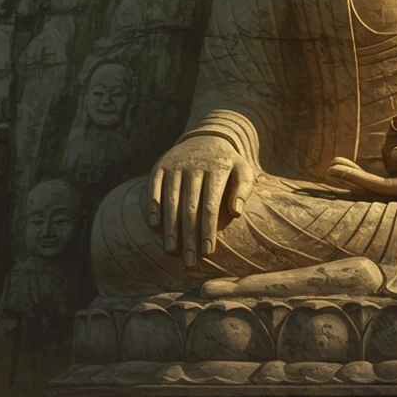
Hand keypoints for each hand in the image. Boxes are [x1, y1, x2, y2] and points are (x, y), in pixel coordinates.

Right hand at [149, 135, 255, 265]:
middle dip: (189, 236)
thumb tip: (236, 212)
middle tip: (189, 260)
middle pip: (190, 207)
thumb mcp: (243, 171)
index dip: (208, 229)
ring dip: (170, 227)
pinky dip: (153, 206)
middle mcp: (194, 166)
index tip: (207, 251)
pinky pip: (154, 188)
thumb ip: (243, 189)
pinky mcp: (160, 165)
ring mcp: (175, 165)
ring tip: (171, 249)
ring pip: (170, 200)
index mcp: (217, 169)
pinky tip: (155, 225)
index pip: (211, 205)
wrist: (205, 136)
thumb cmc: (227, 164)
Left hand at [326, 140, 396, 197]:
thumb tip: (393, 155)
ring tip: (337, 164)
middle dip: (351, 179)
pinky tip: (359, 167)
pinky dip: (372, 175)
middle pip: (374, 191)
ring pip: (379, 188)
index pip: (380, 187)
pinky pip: (388, 182)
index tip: (337, 170)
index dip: (356, 180)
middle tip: (330, 166)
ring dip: (358, 177)